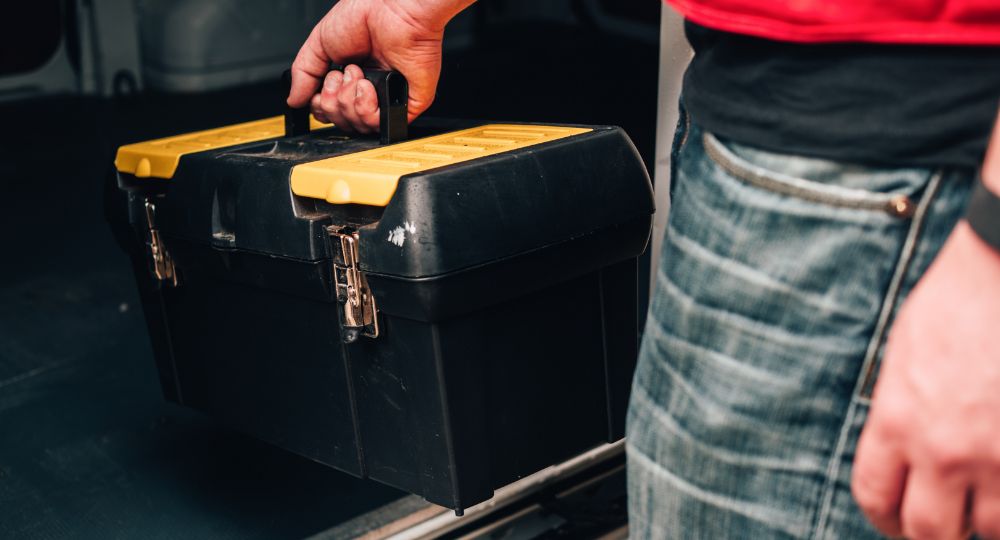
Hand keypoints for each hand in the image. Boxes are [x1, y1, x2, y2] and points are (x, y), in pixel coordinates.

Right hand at [287, 0, 472, 132]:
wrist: (390, 8)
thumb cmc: (364, 13)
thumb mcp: (319, 42)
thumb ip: (304, 73)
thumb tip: (293, 100)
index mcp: (352, 77)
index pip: (332, 112)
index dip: (322, 108)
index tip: (318, 92)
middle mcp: (370, 90)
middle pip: (343, 122)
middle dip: (332, 102)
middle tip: (338, 76)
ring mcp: (388, 97)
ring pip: (360, 126)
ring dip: (348, 101)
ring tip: (355, 74)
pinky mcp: (407, 102)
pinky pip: (381, 124)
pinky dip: (366, 108)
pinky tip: (366, 86)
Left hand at [853, 115, 999, 539]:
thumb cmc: (956, 303)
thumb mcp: (902, 357)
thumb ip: (899, 416)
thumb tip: (903, 460)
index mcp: (896, 420)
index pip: (876, 496)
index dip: (885, 519)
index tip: (896, 522)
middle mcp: (942, 447)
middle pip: (930, 529)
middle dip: (936, 531)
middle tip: (947, 521)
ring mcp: (998, 454)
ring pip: (990, 528)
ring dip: (987, 518)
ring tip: (986, 494)